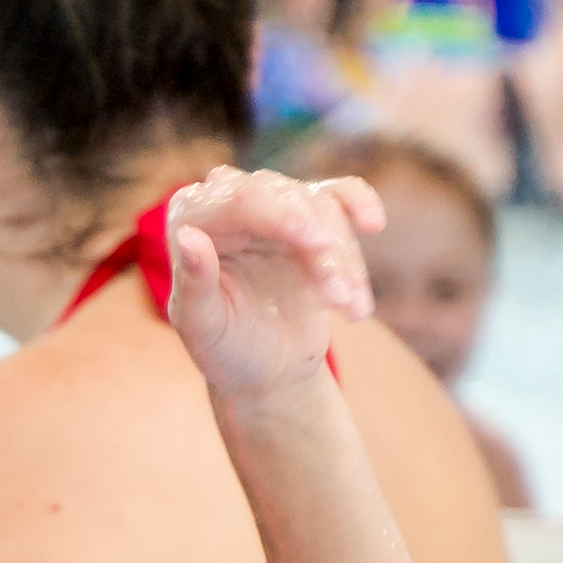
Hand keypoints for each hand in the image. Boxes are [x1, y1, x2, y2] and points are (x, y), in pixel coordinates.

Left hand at [146, 163, 377, 407]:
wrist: (267, 369)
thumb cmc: (226, 349)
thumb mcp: (204, 328)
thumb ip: (193, 285)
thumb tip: (188, 236)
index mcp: (192, 218)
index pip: (240, 200)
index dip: (283, 218)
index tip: (319, 246)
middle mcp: (228, 200)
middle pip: (285, 197)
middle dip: (320, 249)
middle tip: (339, 297)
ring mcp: (271, 204)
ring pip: (320, 206)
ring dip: (344, 257)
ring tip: (351, 309)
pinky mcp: (309, 214)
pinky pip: (340, 193)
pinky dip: (361, 204)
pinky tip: (374, 223)